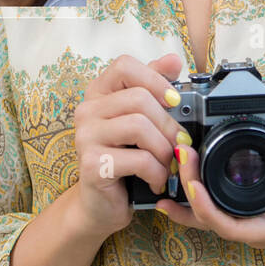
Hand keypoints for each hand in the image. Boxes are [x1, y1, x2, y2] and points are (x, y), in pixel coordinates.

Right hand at [73, 52, 184, 239]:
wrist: (99, 205)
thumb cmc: (122, 160)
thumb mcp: (138, 121)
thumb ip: (152, 88)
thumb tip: (173, 60)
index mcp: (98, 94)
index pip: (124, 66)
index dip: (155, 78)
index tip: (174, 100)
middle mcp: (86, 112)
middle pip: (139, 98)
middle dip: (168, 123)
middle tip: (179, 143)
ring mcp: (85, 138)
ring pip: (139, 126)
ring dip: (164, 148)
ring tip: (168, 163)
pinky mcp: (92, 165)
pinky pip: (139, 159)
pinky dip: (157, 172)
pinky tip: (156, 181)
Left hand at [156, 144, 264, 254]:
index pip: (227, 226)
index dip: (205, 209)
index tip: (193, 184)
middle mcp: (254, 227)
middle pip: (208, 217)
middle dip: (189, 189)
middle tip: (180, 153)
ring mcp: (250, 219)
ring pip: (207, 212)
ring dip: (187, 190)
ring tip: (168, 163)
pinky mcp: (250, 207)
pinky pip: (216, 203)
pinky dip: (196, 193)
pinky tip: (182, 179)